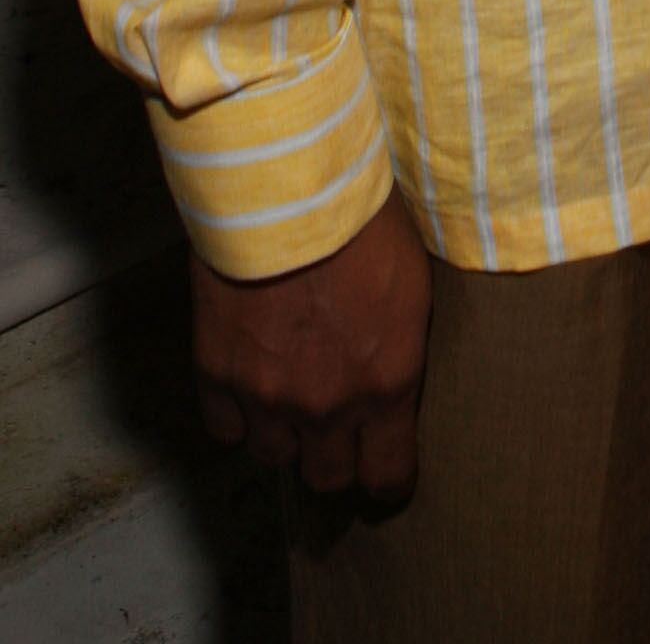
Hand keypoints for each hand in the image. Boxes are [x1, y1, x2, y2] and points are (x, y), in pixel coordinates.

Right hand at [192, 187, 431, 499]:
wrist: (290, 190)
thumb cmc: (363, 220)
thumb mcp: (411, 285)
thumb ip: (400, 347)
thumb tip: (394, 374)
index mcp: (387, 383)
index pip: (388, 475)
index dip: (386, 479)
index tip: (384, 471)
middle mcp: (328, 406)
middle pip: (327, 477)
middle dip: (334, 458)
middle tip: (335, 432)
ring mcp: (267, 397)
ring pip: (274, 456)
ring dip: (283, 434)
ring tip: (290, 398)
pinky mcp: (218, 376)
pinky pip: (225, 429)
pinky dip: (236, 414)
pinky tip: (248, 386)